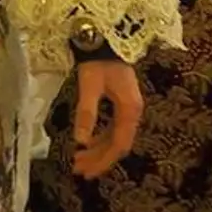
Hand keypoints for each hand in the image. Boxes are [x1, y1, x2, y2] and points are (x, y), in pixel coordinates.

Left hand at [71, 58, 143, 178]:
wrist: (108, 39)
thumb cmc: (98, 61)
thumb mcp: (89, 86)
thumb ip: (86, 114)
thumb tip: (80, 141)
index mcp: (129, 110)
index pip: (118, 146)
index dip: (103, 162)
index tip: (86, 173)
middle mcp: (133, 113)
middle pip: (118, 145)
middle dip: (99, 159)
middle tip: (78, 170)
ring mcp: (129, 108)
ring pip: (116, 138)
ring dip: (99, 151)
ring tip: (79, 160)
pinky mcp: (123, 104)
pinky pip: (113, 129)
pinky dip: (100, 139)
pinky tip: (88, 144)